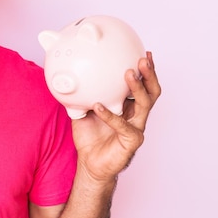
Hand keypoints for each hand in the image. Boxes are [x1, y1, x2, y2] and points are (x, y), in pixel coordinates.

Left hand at [71, 52, 160, 182]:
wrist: (90, 164)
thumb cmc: (89, 137)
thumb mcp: (81, 110)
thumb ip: (80, 95)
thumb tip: (66, 77)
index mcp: (127, 107)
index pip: (143, 85)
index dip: (146, 71)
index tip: (145, 53)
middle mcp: (136, 115)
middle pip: (151, 92)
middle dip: (149, 74)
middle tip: (142, 59)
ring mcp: (136, 128)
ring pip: (144, 105)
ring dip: (137, 88)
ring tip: (128, 74)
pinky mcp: (131, 141)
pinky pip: (122, 125)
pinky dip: (110, 115)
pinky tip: (98, 106)